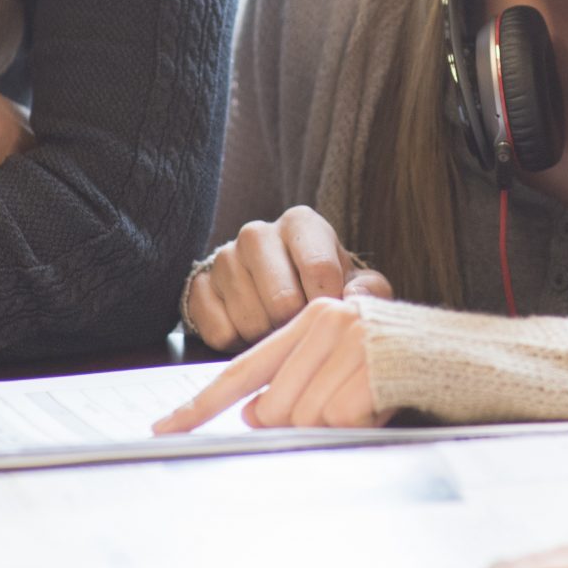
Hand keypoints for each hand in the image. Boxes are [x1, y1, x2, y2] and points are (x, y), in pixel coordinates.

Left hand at [152, 296, 386, 432]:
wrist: (466, 353)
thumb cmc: (400, 362)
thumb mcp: (342, 359)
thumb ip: (294, 379)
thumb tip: (254, 414)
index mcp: (310, 319)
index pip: (242, 369)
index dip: (200, 404)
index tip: (164, 429)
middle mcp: (325, 323)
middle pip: (273, 407)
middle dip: (299, 422)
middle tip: (342, 405)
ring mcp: (350, 345)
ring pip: (305, 419)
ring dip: (335, 423)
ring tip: (369, 399)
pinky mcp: (373, 368)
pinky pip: (341, 423)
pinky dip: (360, 424)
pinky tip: (383, 402)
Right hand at [186, 205, 394, 350]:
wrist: (273, 291)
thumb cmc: (324, 286)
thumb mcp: (357, 284)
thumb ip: (369, 290)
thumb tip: (353, 299)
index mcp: (301, 223)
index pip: (320, 270)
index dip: (330, 305)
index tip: (332, 318)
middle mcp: (257, 233)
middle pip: (282, 300)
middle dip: (297, 325)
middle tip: (302, 328)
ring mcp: (223, 259)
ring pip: (250, 321)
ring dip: (268, 337)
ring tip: (277, 327)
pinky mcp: (198, 287)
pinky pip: (220, 333)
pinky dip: (239, 344)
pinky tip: (250, 332)